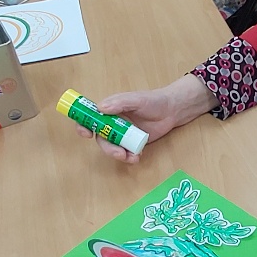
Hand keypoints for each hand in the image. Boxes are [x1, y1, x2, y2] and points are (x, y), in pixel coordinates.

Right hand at [73, 77, 215, 162]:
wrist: (173, 110)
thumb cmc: (153, 100)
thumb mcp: (136, 99)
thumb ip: (119, 102)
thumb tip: (101, 108)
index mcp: (110, 110)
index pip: (90, 118)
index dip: (84, 126)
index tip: (86, 133)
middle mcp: (114, 123)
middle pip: (102, 138)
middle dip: (107, 148)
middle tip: (118, 153)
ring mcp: (123, 134)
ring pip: (113, 148)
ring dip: (118, 155)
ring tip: (131, 157)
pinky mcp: (133, 143)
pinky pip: (126, 153)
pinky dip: (129, 157)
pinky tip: (137, 157)